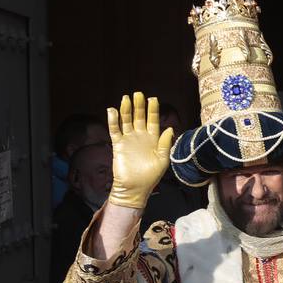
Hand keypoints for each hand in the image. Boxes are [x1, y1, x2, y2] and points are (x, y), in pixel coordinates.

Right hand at [106, 92, 175, 209]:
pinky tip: (112, 110)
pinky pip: (115, 130)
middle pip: (139, 117)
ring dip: (126, 110)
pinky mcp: (118, 144)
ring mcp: (129, 139)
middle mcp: (140, 136)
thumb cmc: (151, 176)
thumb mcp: (162, 160)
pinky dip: (113, 120)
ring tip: (126, 98)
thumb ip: (165, 144)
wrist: (135, 188)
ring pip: (127, 121)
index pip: (153, 121)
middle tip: (139, 94)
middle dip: (139, 105)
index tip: (153, 99)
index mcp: (153, 139)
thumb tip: (169, 129)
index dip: (153, 110)